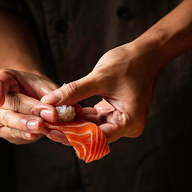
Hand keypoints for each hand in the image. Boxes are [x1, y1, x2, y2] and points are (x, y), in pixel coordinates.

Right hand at [0, 69, 59, 144]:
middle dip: (27, 112)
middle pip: (8, 106)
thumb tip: (53, 112)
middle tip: (41, 119)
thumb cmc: (37, 88)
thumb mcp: (45, 85)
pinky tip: (37, 134)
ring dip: (26, 125)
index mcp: (1, 80)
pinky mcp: (3, 131)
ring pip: (9, 122)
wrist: (35, 98)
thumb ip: (50, 96)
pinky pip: (14, 134)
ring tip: (41, 127)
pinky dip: (27, 134)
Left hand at [40, 39, 167, 142]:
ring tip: (49, 120)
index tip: (52, 130)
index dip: (72, 135)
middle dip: (69, 131)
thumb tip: (48, 101)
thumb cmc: (129, 63)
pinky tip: (61, 113)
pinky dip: (79, 116)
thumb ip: (74, 91)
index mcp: (129, 122)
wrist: (146, 53)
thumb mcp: (100, 77)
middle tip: (45, 126)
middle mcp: (127, 127)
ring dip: (72, 124)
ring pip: (92, 128)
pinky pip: (94, 119)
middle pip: (93, 135)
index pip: (96, 137)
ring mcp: (121, 121)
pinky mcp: (115, 114)